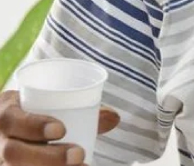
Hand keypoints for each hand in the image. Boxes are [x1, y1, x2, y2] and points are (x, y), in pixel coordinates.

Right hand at [0, 90, 119, 165]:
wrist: (6, 130)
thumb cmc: (29, 116)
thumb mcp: (44, 105)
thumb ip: (79, 111)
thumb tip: (114, 117)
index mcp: (5, 114)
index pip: (12, 119)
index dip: (34, 125)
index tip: (61, 129)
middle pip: (13, 152)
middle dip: (48, 156)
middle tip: (78, 154)